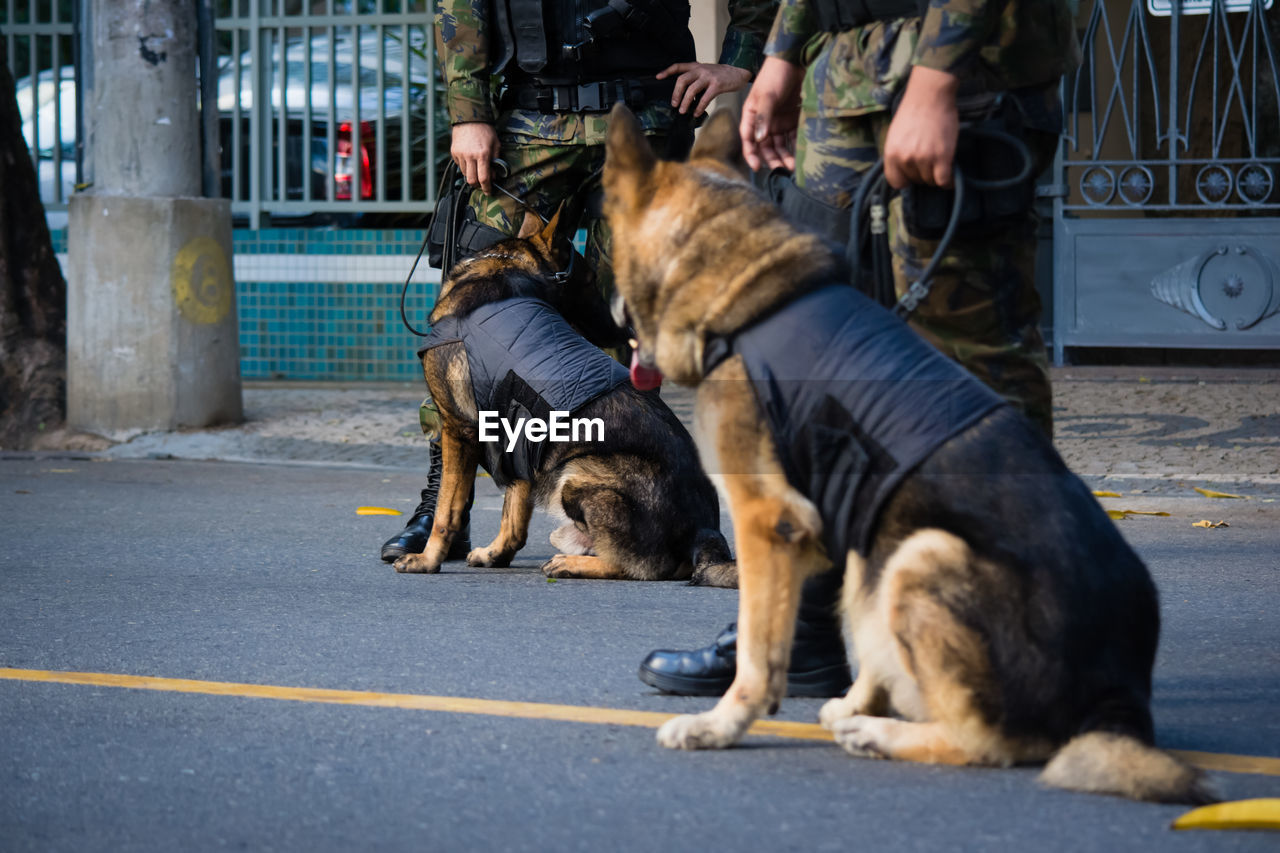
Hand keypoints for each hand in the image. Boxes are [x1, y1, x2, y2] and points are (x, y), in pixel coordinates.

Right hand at [450, 121, 499, 192]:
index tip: (489, 192)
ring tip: (477, 169)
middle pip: (472, 181)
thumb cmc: (485, 131)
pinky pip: (460, 166)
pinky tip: (470, 160)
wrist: (469, 118)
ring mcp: (460, 154)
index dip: (487, 188)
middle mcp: (470, 156)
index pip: (484, 178)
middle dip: (478, 185)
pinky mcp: (454, 153)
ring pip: (465, 175)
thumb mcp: (496, 145)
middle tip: (482, 184)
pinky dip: (466, 167)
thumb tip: (494, 177)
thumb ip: (496, 161)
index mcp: (483, 154)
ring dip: (472, 176)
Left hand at [657, 62, 752, 116]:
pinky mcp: (717, 85)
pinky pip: (705, 98)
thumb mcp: (706, 72)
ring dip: (685, 102)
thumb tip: (685, 97)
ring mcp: (708, 77)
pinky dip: (699, 107)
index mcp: (696, 66)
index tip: (658, 77)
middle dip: (676, 93)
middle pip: (682, 80)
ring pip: (692, 89)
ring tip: (683, 111)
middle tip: (674, 104)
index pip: (678, 66)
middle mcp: (701, 70)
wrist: (739, 71)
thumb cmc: (721, 75)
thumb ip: (696, 80)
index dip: (667, 71)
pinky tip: (696, 113)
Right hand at [738, 56, 802, 171]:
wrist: (796, 59)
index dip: (751, 154)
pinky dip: (796, 145)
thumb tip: (759, 140)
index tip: (758, 167)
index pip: (748, 139)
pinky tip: (802, 153)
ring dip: (785, 155)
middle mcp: (764, 121)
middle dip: (773, 159)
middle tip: (782, 170)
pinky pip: (793, 136)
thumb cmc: (776, 74)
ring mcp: (779, 120)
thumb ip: (763, 117)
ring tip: (794, 166)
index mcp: (752, 115)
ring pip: (780, 144)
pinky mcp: (793, 118)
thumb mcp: (767, 95)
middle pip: (765, 146)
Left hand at [882, 66, 959, 188]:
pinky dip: (948, 181)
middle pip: (915, 180)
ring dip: (936, 175)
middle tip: (930, 160)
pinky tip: (950, 176)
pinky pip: (943, 180)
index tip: (913, 175)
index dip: (906, 179)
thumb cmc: (913, 111)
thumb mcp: (895, 135)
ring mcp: (924, 159)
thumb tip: (902, 170)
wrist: (930, 95)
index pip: (896, 182)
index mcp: (891, 154)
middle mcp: (905, 158)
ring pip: (930, 181)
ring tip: (939, 161)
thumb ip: (897, 154)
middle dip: (922, 173)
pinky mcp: (942, 157)